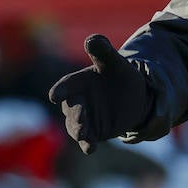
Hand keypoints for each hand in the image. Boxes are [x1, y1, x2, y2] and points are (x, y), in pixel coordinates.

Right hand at [47, 34, 151, 154]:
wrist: (133, 96)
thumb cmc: (119, 75)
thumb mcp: (116, 63)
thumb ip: (103, 51)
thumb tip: (93, 39)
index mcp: (78, 82)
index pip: (66, 85)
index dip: (61, 90)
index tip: (54, 95)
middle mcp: (77, 101)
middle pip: (71, 109)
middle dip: (75, 116)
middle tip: (80, 122)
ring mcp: (83, 118)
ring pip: (76, 126)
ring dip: (78, 131)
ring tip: (84, 137)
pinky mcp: (93, 132)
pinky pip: (87, 139)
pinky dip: (87, 144)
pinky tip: (89, 149)